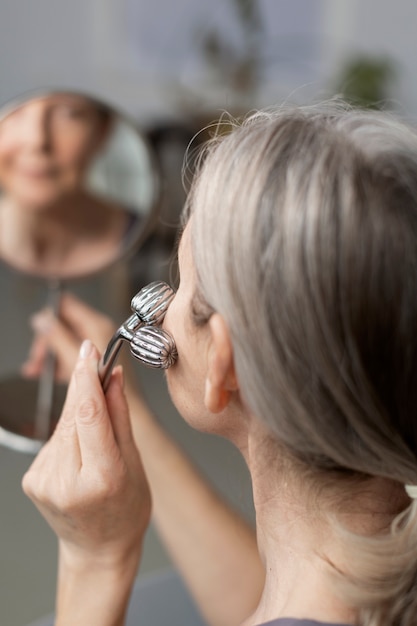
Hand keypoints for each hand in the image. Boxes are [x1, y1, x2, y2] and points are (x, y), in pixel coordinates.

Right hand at [22, 293, 116, 381]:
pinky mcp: (94, 358)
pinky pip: (71, 352)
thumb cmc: (106, 384)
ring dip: (50, 353)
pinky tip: (49, 373)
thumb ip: (57, 336)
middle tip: (36, 357)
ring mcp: (95, 344)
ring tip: (36, 369)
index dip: (49, 315)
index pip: (66, 305)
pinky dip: (58, 361)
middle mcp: (97, 331)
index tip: (37, 329)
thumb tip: (42, 319)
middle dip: (47, 340)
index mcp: (95, 324)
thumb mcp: (74, 358)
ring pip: (65, 340)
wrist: (121, 405)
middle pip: (63, 324)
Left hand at [22, 340, 150, 573]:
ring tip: (98, 433)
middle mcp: (66, 481)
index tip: (89, 351)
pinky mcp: (32, 481)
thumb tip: (113, 376)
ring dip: (79, 412)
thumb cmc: (125, 510)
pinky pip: (53, 441)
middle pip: (74, 415)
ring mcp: (44, 482)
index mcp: (101, 478)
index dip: (87, 377)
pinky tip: (81, 449)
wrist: (98, 550)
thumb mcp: (135, 462)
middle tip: (96, 363)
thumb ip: (120, 415)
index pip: (89, 415)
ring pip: (62, 426)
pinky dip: (68, 433)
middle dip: (85, 386)